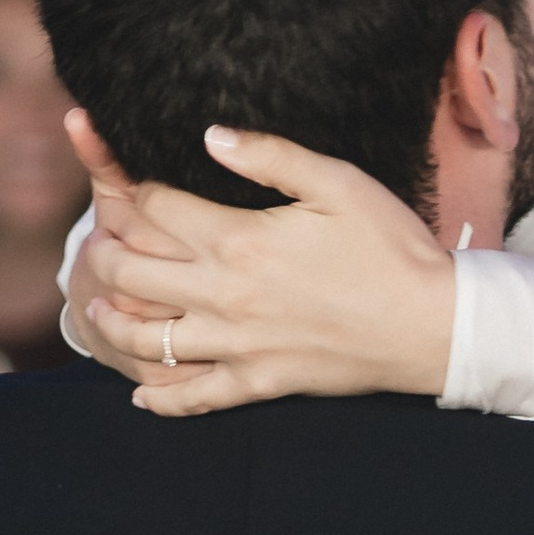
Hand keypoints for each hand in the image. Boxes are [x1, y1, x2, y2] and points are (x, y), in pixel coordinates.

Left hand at [64, 114, 457, 417]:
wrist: (434, 326)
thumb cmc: (392, 248)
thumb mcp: (338, 183)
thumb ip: (270, 155)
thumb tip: (210, 135)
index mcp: (240, 240)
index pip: (155, 208)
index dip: (131, 188)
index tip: (126, 181)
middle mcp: (226, 296)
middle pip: (131, 274)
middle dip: (105, 254)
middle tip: (100, 244)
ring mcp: (239, 346)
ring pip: (148, 340)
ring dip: (113, 322)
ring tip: (100, 307)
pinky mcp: (260, 382)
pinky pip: (194, 397)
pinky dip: (161, 399)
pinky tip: (142, 393)